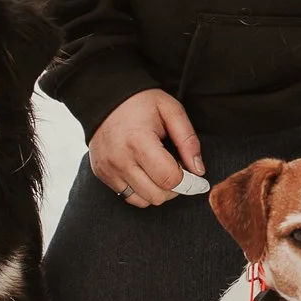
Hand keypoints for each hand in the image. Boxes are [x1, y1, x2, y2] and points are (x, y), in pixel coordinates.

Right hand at [90, 88, 202, 207]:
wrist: (105, 99)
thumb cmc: (141, 102)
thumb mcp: (171, 110)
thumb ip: (188, 140)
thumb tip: (198, 171)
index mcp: (139, 141)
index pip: (169, 179)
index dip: (189, 181)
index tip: (196, 177)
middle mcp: (120, 160)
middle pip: (157, 195)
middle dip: (175, 188)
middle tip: (178, 171)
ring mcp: (109, 169)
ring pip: (143, 200)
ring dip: (158, 192)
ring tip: (161, 172)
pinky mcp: (102, 174)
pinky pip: (128, 196)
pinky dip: (142, 191)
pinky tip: (146, 174)